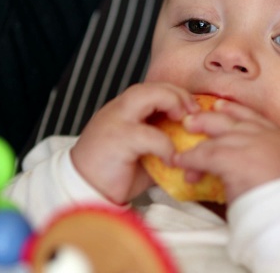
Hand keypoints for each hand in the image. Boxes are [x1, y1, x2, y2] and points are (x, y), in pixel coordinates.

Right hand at [70, 83, 198, 203]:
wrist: (85, 192)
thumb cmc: (115, 174)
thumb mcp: (145, 154)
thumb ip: (163, 142)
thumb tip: (193, 144)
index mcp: (125, 111)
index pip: (154, 89)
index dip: (177, 94)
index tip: (194, 110)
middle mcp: (118, 110)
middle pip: (151, 86)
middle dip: (178, 94)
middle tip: (194, 112)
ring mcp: (115, 122)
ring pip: (145, 96)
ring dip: (171, 103)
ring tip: (185, 122)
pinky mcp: (117, 139)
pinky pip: (148, 134)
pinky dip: (165, 145)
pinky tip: (171, 158)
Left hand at [174, 99, 279, 202]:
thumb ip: (266, 161)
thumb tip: (245, 165)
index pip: (254, 117)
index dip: (235, 111)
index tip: (220, 106)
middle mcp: (267, 136)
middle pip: (233, 121)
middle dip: (209, 119)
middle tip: (192, 120)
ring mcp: (251, 144)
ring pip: (217, 138)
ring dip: (197, 147)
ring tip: (182, 155)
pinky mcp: (235, 158)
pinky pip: (206, 155)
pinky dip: (191, 159)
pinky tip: (181, 164)